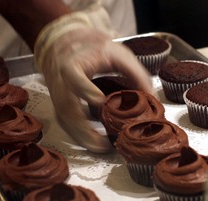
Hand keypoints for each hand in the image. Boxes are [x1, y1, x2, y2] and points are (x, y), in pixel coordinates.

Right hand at [34, 12, 152, 152]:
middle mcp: (61, 81)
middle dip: (82, 128)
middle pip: (65, 107)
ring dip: (81, 137)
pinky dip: (79, 135)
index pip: (73, 75)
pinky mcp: (60, 104)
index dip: (84, 88)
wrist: (66, 45)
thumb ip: (134, 72)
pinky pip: (66, 122)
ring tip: (101, 148)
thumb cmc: (92, 48)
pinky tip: (95, 142)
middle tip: (103, 143)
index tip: (100, 100)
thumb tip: (149, 97)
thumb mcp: (117, 52)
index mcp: (74, 62)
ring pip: (64, 119)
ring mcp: (58, 94)